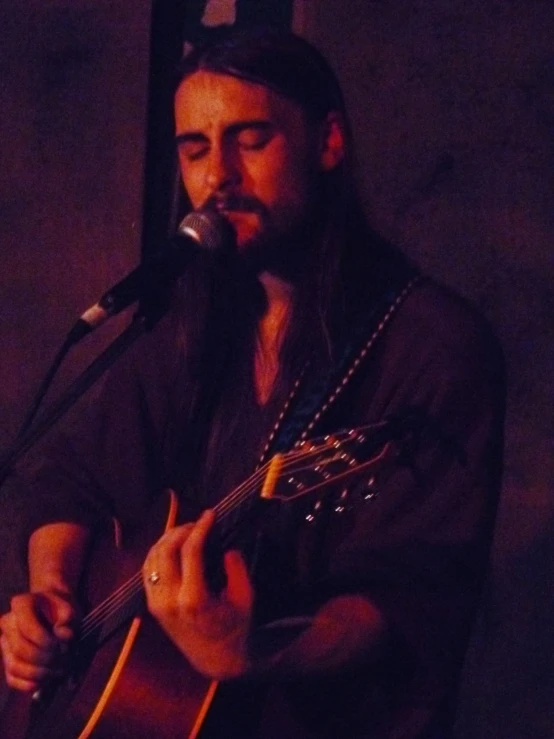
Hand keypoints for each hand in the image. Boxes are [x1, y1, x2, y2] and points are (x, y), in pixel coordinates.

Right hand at [0, 590, 78, 691]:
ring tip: (60, 671)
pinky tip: (48, 679)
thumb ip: (69, 618)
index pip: (27, 628)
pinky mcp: (8, 660)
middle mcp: (7, 622)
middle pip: (21, 649)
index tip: (64, 646)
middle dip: (46, 659)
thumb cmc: (62, 611)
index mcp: (22, 604)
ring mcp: (5, 643)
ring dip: (40, 674)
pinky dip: (30, 684)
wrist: (56, 615)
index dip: (46, 641)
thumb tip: (63, 635)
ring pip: (15, 666)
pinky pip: (12, 679)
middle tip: (66, 662)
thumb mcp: (70, 608)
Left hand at [143, 510, 253, 679]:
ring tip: (187, 530)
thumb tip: (227, 547)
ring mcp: (156, 603)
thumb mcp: (245, 599)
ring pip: (152, 558)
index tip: (210, 513)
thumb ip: (236, 570)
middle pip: (165, 550)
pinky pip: (147, 570)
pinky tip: (173, 545)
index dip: (200, 528)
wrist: (214, 660)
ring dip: (167, 538)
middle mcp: (169, 600)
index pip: (190, 552)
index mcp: (194, 599)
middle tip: (198, 522)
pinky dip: (157, 552)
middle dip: (181, 529)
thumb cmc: (235, 629)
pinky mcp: (152, 605)